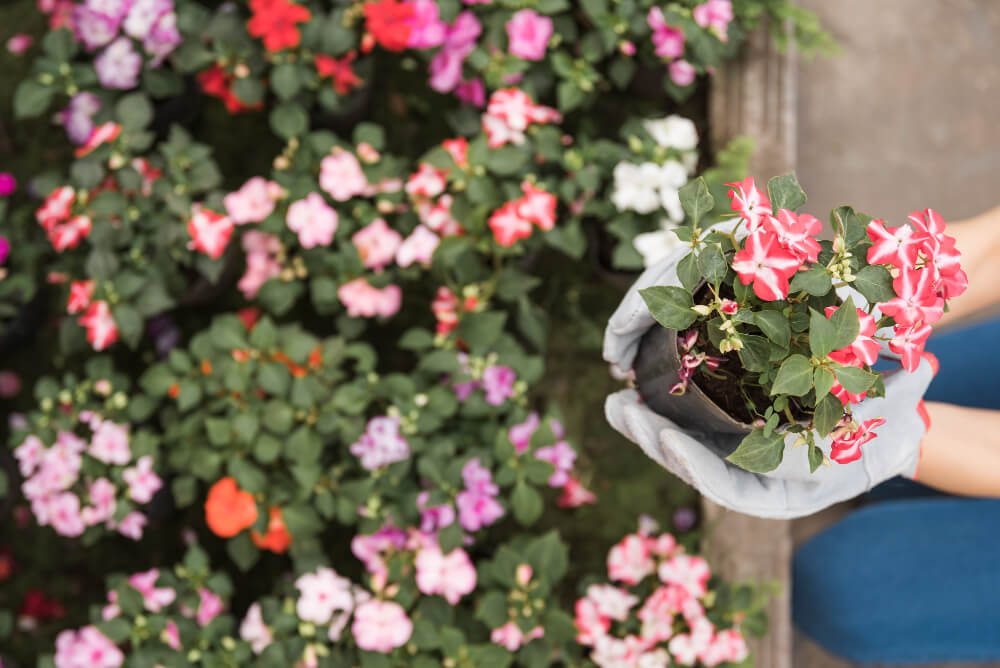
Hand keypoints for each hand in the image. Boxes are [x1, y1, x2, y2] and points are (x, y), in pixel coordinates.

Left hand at [602, 253, 935, 518]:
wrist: (881, 427)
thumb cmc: (890, 420)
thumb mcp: (893, 411)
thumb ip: (897, 395)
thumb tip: (915, 368)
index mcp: (797, 489)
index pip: (736, 484)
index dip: (699, 464)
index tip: (666, 438)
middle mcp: (762, 485)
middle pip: (698, 473)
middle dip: (656, 445)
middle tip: (624, 412)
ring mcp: (743, 464)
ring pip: (686, 457)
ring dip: (646, 432)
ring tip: (616, 404)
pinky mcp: (729, 440)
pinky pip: (688, 438)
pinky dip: (659, 420)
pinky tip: (632, 400)